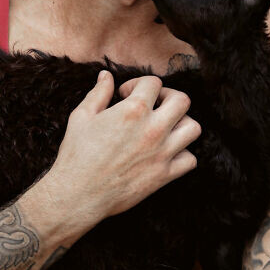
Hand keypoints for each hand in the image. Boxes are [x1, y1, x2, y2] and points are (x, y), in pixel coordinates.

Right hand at [48, 71, 200, 226]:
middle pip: (182, 100)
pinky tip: (166, 152)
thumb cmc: (76, 154)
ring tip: (164, 127)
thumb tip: (106, 76)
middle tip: (153, 105)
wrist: (77, 194)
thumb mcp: (82, 116)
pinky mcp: (164, 175)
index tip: (126, 95)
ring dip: (181, 123)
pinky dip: (183, 154)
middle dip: (168, 97)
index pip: (154, 83)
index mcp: (133, 110)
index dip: (138, 84)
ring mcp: (162, 153)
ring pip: (193, 128)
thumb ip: (99, 93)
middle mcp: (153, 129)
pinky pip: (190, 160)